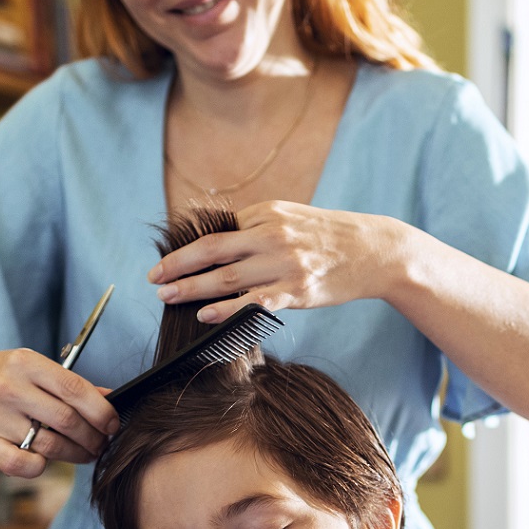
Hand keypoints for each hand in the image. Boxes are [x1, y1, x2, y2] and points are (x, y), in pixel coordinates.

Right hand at [0, 347, 120, 478]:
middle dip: (93, 437)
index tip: (113, 425)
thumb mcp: (34, 367)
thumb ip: (71, 384)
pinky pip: (20, 465)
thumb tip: (111, 398)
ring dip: (75, 454)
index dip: (102, 412)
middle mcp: (8, 388)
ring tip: (85, 453)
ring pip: (49, 445)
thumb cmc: (2, 375)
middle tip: (102, 444)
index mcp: (27, 364)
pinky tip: (46, 460)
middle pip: (67, 420)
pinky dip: (40, 467)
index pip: (75, 390)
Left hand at [147, 201, 393, 321]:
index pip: (218, 229)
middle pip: (212, 249)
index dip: (187, 246)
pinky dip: (226, 309)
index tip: (166, 260)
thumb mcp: (294, 218)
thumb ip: (258, 226)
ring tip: (167, 295)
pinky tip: (205, 315)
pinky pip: (253, 301)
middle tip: (153, 278)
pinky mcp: (297, 290)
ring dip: (191, 288)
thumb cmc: (331, 237)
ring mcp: (285, 263)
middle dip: (177, 265)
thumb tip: (218, 243)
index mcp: (269, 212)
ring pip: (226, 276)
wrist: (375, 251)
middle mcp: (273, 234)